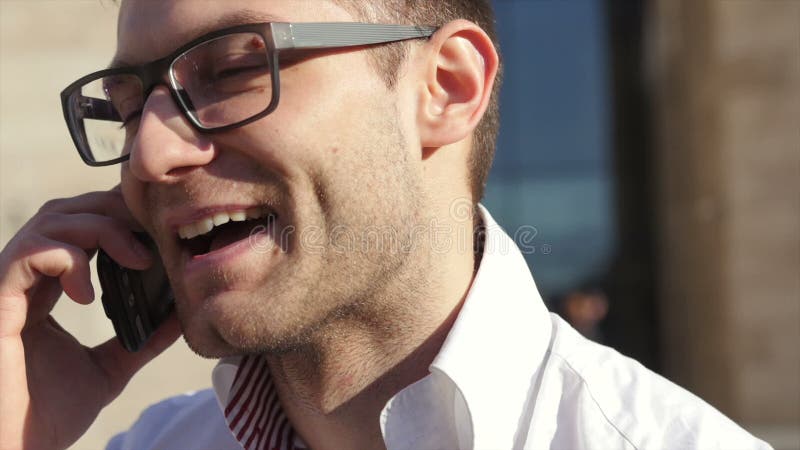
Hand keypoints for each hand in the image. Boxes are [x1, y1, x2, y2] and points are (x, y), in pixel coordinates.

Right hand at [0, 189, 180, 449]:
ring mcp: (7, 288)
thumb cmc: (44, 418)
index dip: (118, 216)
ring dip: (102, 230)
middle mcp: (24, 282)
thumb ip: (139, 339)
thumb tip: (179, 315)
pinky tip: (87, 296)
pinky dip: (68, 260)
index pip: (79, 227)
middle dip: (115, 211)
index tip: (158, 230)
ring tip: (138, 260)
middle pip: (66, 210)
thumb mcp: (107, 370)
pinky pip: (30, 254)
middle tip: (154, 234)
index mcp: (45, 291)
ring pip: (50, 221)